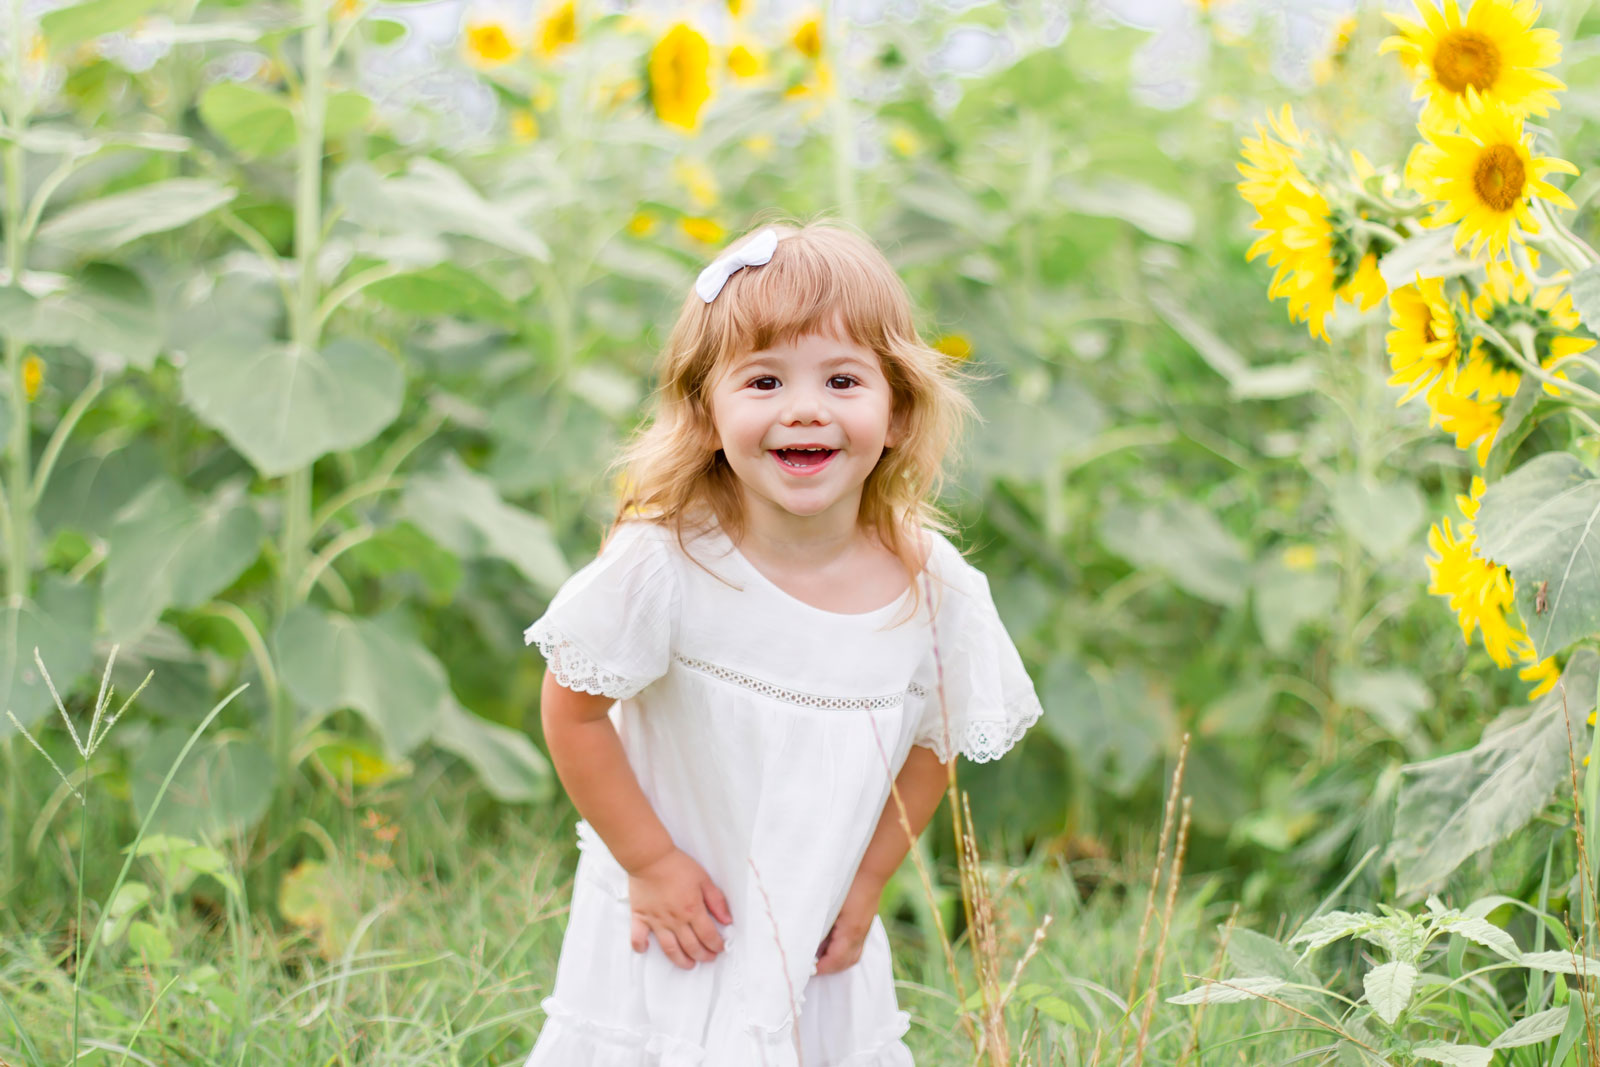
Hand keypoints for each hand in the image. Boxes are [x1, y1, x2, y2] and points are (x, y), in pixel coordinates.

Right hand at [627, 848, 732, 969]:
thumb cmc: (677, 865)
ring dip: (681, 960)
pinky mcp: (640, 917)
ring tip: (688, 965)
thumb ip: (716, 901)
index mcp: (692, 910)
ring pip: (670, 949)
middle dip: (703, 955)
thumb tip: (727, 920)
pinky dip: (640, 946)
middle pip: (692, 946)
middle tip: (708, 957)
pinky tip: (645, 950)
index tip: (720, 947)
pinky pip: (638, 937)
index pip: (708, 935)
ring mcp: (656, 921)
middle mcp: (675, 920)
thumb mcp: (704, 879)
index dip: (716, 945)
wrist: (650, 858)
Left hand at [815, 879, 881, 974]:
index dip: (820, 967)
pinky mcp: (865, 925)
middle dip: (828, 968)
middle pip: (845, 962)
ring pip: (853, 957)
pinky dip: (844, 953)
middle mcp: (859, 935)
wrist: (870, 870)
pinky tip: (831, 945)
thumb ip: (819, 923)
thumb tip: (807, 938)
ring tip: (820, 958)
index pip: (835, 960)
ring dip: (837, 962)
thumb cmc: (847, 882)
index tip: (806, 969)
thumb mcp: (828, 903)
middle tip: (810, 967)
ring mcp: (864, 931)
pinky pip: (856, 948)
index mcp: (850, 931)